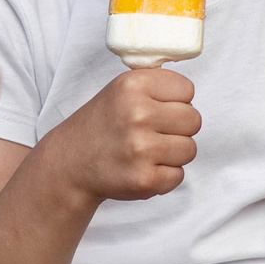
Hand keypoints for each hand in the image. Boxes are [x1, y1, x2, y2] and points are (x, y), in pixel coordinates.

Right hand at [49, 68, 199, 202]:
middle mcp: (136, 114)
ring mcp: (140, 148)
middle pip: (193, 120)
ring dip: (173, 153)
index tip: (157, 109)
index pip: (187, 90)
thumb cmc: (104, 123)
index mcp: (133, 85)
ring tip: (147, 152)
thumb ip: (158, 84)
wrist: (71, 162)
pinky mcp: (144, 179)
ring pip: (190, 149)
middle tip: (153, 133)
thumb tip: (191, 91)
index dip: (175, 101)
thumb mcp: (122, 89)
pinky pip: (178, 175)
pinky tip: (142, 168)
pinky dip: (164, 176)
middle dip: (178, 128)